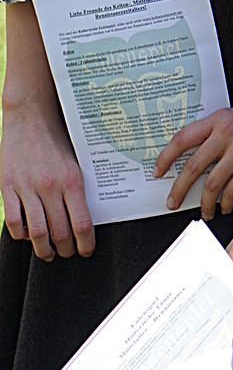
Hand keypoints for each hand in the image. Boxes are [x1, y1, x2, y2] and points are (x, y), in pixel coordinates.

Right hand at [0, 92, 94, 260]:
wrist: (30, 115)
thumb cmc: (57, 136)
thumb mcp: (76, 160)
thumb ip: (78, 187)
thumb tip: (88, 216)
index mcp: (72, 179)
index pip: (82, 224)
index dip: (85, 244)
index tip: (86, 250)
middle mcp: (50, 186)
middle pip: (60, 233)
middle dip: (66, 250)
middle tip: (68, 253)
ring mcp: (27, 188)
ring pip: (37, 234)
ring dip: (44, 250)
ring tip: (49, 254)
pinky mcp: (8, 187)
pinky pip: (14, 223)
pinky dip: (21, 235)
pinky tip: (28, 235)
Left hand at [152, 105, 232, 219]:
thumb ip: (214, 131)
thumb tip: (190, 154)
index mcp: (219, 119)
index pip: (183, 138)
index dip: (166, 156)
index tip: (158, 170)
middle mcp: (228, 134)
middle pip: (193, 166)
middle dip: (179, 188)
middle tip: (172, 201)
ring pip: (212, 184)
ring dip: (204, 203)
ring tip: (204, 210)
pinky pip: (232, 191)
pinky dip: (226, 203)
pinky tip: (225, 206)